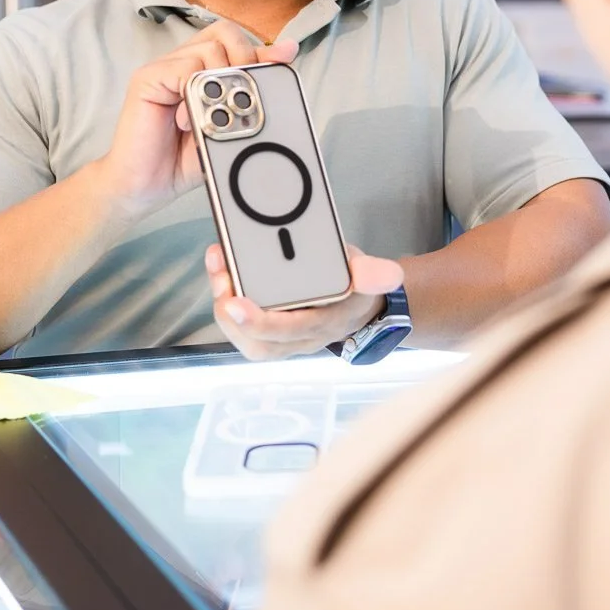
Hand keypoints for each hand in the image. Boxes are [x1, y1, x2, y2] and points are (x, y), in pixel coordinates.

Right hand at [103, 21, 297, 214]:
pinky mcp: (147, 78)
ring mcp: (163, 67)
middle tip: (242, 97)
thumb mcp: (229, 126)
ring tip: (213, 116)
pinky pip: (184, 69)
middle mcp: (183, 61)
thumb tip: (287, 52)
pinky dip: (195, 95)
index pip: (237, 39)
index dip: (260, 51)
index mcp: (202, 69)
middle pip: (225, 32)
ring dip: (220, 82)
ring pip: (209, 48)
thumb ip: (254, 89)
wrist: (143, 187)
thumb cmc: (183, 159)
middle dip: (245, 61)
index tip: (281, 63)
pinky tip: (189, 121)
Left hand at [207, 242, 403, 361]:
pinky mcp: (268, 328)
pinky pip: (241, 325)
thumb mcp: (366, 275)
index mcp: (323, 325)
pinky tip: (220, 267)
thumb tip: (390, 273)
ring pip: (245, 338)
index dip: (259, 322)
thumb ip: (372, 274)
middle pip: (258, 343)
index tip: (234, 302)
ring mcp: (282, 339)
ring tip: (218, 267)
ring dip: (223, 306)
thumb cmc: (356, 285)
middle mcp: (299, 340)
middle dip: (230, 314)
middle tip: (220, 275)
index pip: (288, 332)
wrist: (359, 304)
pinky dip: (225, 299)